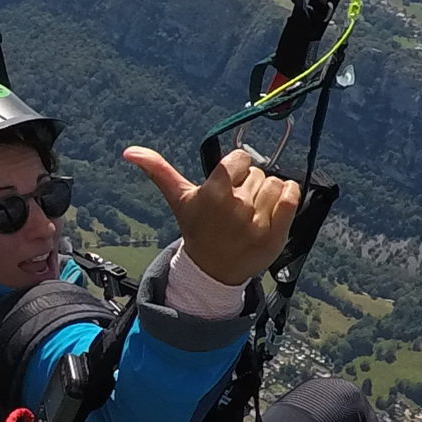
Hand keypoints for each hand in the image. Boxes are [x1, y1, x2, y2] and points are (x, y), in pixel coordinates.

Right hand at [123, 143, 300, 285]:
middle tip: (236, 207)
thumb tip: (129, 151)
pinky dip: (288, 196)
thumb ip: (157, 171)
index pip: (240, 158)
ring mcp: (257, 221)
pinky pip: (292, 197)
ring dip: (267, 194)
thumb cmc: (197, 228)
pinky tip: (275, 207)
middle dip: (249, 185)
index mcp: (214, 193)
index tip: (228, 183)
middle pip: (259, 173)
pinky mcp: (276, 234)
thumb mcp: (179, 200)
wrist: (213, 270)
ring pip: (276, 183)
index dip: (236, 168)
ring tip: (252, 212)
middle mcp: (236, 206)